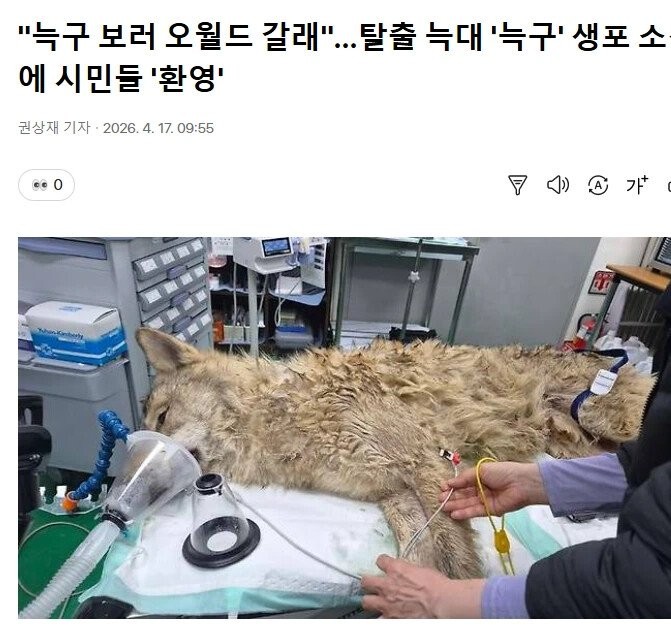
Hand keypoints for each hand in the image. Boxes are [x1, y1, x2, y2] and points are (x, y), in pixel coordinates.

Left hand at [361, 554, 484, 617]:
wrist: (442, 603)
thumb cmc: (437, 586)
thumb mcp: (421, 570)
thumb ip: (408, 571)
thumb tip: (408, 573)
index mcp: (395, 569)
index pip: (380, 560)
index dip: (383, 563)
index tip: (385, 565)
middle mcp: (386, 585)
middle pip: (366, 582)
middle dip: (369, 583)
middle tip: (374, 585)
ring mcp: (386, 604)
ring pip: (366, 602)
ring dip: (371, 602)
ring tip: (375, 603)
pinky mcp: (390, 619)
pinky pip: (378, 620)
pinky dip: (381, 617)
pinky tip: (385, 616)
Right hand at [440, 461, 546, 519]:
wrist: (521, 484)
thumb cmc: (502, 472)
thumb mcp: (480, 471)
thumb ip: (464, 478)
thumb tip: (449, 483)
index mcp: (480, 477)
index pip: (463, 483)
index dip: (453, 485)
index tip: (442, 488)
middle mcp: (481, 489)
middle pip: (464, 494)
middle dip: (452, 496)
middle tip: (439, 499)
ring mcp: (485, 501)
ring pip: (467, 504)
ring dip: (455, 506)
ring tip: (443, 507)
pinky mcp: (490, 511)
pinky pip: (475, 512)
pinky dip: (464, 513)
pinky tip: (454, 513)